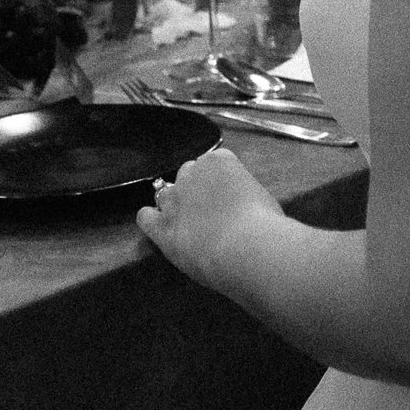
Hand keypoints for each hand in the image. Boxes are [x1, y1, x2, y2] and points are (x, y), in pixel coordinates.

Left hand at [135, 146, 285, 293]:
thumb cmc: (265, 223)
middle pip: (187, 174)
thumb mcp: (261, 196)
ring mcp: (173, 200)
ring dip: (174, 204)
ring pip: (165, 194)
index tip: (227, 196)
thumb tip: (240, 204)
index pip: (213, 162)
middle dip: (195, 190)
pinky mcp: (162, 227)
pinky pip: (145, 217)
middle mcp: (191, 173)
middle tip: (210, 211)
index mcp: (218, 161)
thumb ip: (242, 193)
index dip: (220, 181)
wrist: (247, 248)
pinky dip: (151, 219)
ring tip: (188, 223)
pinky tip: (160, 227)